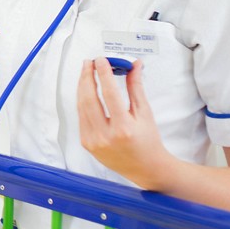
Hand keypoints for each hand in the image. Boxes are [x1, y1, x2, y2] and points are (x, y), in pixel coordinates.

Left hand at [76, 58, 170, 186]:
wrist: (145, 168)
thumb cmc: (148, 140)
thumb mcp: (145, 113)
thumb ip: (136, 87)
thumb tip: (134, 64)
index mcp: (123, 128)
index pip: (109, 94)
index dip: (103, 74)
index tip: (101, 60)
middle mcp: (105, 136)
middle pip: (89, 99)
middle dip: (87, 77)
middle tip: (89, 62)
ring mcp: (93, 141)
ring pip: (81, 107)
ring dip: (82, 87)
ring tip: (87, 72)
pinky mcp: (87, 144)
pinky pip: (81, 117)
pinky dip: (83, 102)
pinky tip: (86, 91)